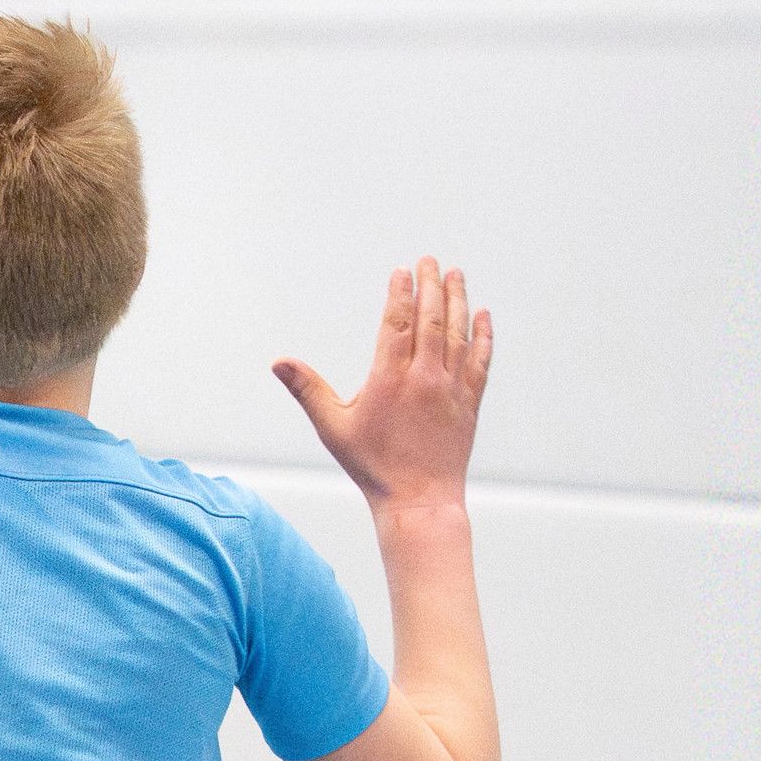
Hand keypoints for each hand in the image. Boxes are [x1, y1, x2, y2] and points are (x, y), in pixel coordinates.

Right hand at [274, 258, 491, 514]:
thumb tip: (279, 362)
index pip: (397, 323)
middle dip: (431, 285)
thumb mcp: (333, 428)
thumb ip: (308, 390)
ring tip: (456, 274)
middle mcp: (425, 377)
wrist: (419, 499)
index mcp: (390, 379)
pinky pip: (480, 360)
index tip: (402, 271)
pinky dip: (482, 335)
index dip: (400, 293)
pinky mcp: (469, 403)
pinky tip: (482, 315)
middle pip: (431, 319)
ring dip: (457, 300)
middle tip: (430, 260)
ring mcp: (451, 388)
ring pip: (458, 333)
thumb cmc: (372, 466)